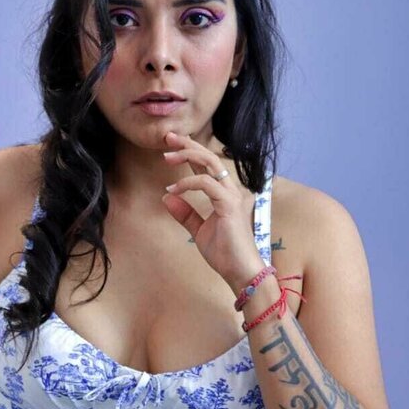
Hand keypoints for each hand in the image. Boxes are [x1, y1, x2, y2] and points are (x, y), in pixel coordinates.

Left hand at [160, 131, 263, 283]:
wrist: (240, 272)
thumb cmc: (225, 254)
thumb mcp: (199, 231)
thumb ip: (186, 214)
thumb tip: (168, 198)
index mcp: (223, 194)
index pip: (206, 167)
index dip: (190, 152)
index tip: (171, 144)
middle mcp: (229, 190)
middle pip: (210, 157)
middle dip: (188, 144)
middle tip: (168, 136)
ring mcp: (231, 196)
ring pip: (210, 163)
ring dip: (188, 156)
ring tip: (167, 156)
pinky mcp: (229, 205)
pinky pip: (206, 184)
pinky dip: (188, 184)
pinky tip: (174, 189)